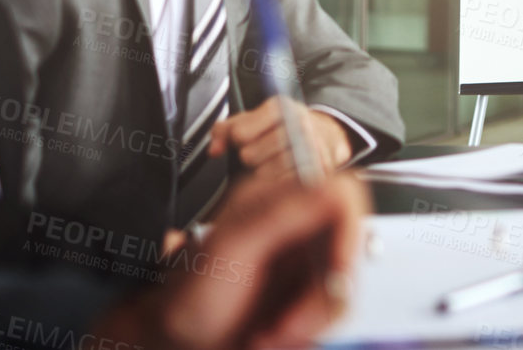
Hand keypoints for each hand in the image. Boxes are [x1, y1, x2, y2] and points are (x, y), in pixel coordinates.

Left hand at [94, 171, 368, 349]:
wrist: (172, 340)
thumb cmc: (187, 298)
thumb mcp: (230, 250)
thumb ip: (279, 214)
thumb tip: (330, 187)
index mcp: (278, 199)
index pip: (344, 196)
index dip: (350, 235)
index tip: (335, 276)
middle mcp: (296, 225)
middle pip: (349, 251)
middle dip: (323, 297)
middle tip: (287, 324)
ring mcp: (302, 260)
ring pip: (344, 286)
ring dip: (311, 321)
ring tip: (269, 334)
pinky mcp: (305, 291)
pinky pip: (331, 310)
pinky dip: (306, 331)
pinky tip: (274, 335)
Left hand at [211, 99, 354, 176]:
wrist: (328, 136)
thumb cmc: (284, 128)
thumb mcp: (255, 119)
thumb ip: (225, 130)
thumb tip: (214, 151)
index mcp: (279, 107)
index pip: (240, 133)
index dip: (238, 140)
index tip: (250, 138)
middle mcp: (298, 124)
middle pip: (250, 155)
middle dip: (253, 158)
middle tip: (264, 154)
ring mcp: (310, 148)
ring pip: (265, 175)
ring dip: (265, 174)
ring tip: (274, 165)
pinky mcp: (318, 171)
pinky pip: (282, 188)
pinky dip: (279, 187)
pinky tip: (284, 176)